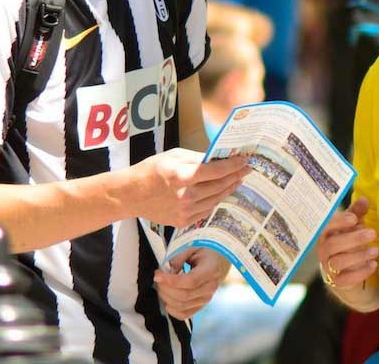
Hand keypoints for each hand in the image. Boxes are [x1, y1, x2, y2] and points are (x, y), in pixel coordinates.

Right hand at [134, 149, 248, 227]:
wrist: (131, 196)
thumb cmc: (151, 170)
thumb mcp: (173, 156)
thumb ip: (197, 158)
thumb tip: (217, 158)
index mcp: (183, 176)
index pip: (216, 171)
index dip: (234, 165)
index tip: (245, 160)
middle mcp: (186, 196)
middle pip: (219, 186)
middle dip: (235, 176)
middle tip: (246, 170)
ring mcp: (185, 211)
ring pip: (215, 200)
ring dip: (228, 189)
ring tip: (236, 181)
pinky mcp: (183, 221)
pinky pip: (206, 211)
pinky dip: (214, 201)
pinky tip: (219, 193)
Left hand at [154, 247, 229, 319]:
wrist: (217, 259)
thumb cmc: (204, 251)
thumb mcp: (192, 246)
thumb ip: (178, 257)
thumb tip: (166, 271)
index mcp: (211, 270)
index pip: (190, 281)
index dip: (171, 281)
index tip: (158, 275)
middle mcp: (210, 287)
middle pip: (184, 296)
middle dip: (165, 288)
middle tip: (158, 278)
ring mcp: (206, 299)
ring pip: (181, 306)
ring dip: (166, 297)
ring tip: (161, 285)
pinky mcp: (200, 306)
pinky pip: (184, 314)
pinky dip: (171, 309)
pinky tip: (167, 298)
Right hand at [315, 197, 378, 290]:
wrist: (345, 272)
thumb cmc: (347, 242)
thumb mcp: (352, 226)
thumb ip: (357, 213)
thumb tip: (364, 198)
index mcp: (326, 234)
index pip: (326, 226)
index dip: (338, 222)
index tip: (354, 219)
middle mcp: (324, 250)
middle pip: (333, 245)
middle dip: (353, 239)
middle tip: (372, 233)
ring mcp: (328, 267)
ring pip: (338, 262)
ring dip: (358, 256)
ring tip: (375, 250)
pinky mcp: (337, 282)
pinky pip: (346, 279)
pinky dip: (361, 272)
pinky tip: (373, 265)